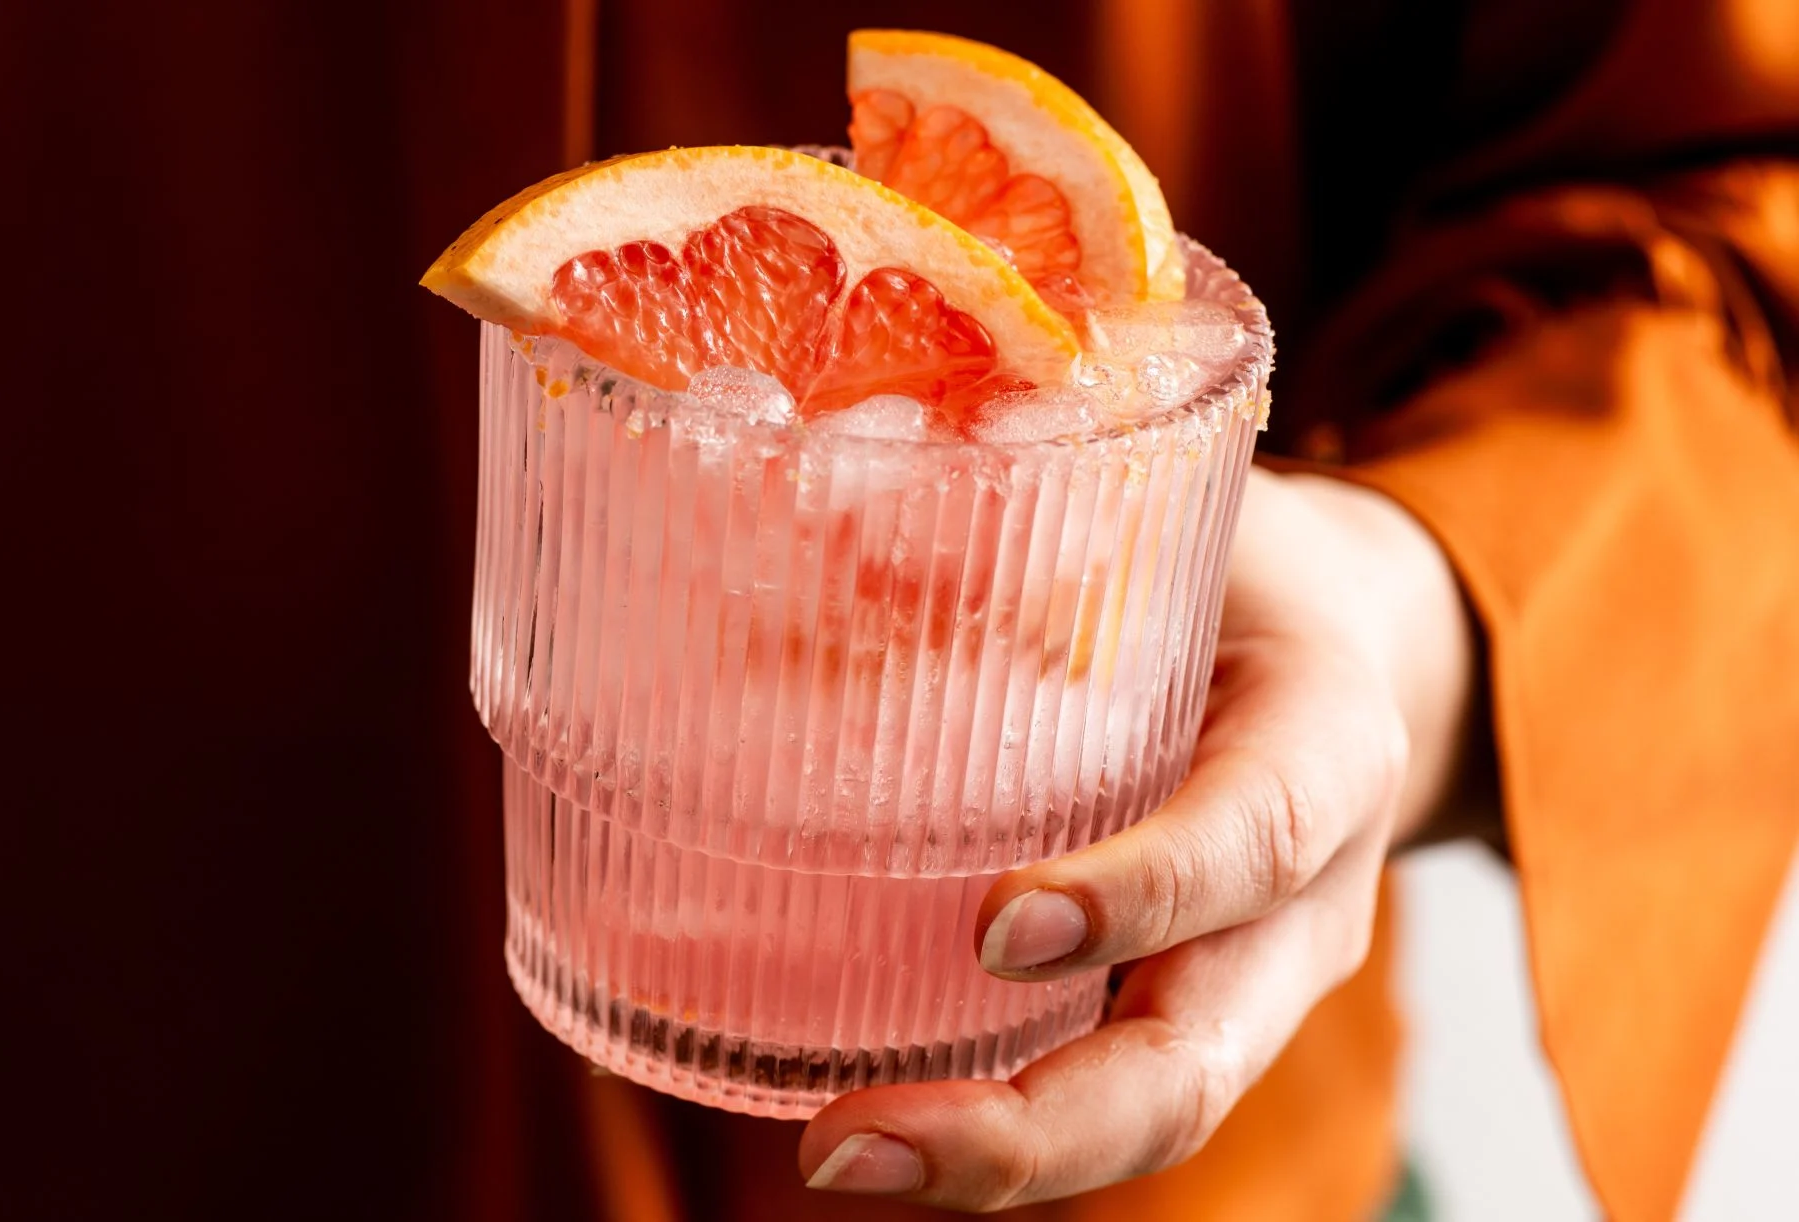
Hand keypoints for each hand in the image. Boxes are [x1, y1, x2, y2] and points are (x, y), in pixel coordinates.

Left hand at [796, 467, 1481, 1209]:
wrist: (1341, 647)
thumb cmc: (1240, 566)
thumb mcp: (1185, 509)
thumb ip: (1057, 515)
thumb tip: (825, 502)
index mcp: (1326, 743)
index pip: (1261, 834)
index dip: (1147, 892)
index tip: (1000, 925)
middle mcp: (1301, 898)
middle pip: (1197, 1058)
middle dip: (1036, 1126)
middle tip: (850, 1145)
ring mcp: (1244, 976)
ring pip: (1147, 1107)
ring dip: (994, 1157)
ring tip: (836, 1154)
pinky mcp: (1177, 1003)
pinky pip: (1095, 1079)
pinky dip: (983, 1114)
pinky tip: (859, 1115)